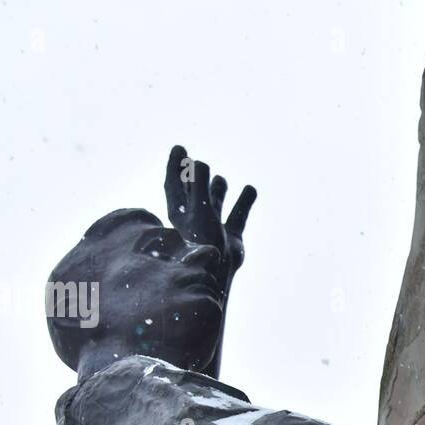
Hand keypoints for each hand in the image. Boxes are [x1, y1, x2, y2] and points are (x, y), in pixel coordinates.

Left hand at [163, 144, 255, 293]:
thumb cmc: (204, 243)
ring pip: (215, 205)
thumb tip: (199, 163)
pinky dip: (244, 202)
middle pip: (192, 192)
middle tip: (189, 158)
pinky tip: (250, 190)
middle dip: (191, 177)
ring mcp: (214, 230)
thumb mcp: (200, 209)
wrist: (218, 276)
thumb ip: (199, 185)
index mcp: (179, 213)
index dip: (175, 165)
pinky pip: (238, 216)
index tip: (179, 148)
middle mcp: (195, 221)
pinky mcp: (232, 239)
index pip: (174, 183)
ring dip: (217, 191)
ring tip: (221, 180)